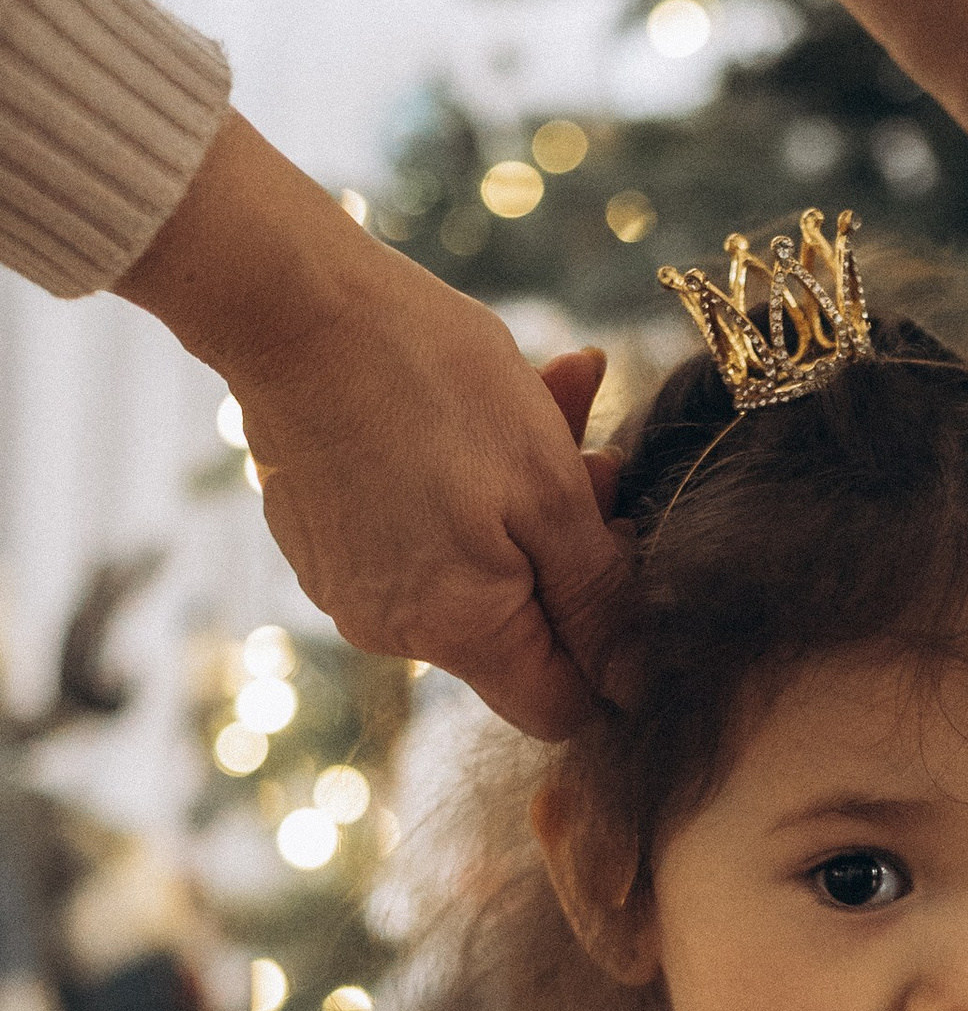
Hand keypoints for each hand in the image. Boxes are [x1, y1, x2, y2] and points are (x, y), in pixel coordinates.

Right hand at [118, 112, 638, 737]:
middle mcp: (394, 633)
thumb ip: (597, 599)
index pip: (560, 708)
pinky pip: (422, 537)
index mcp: (459, 633)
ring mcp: (350, 588)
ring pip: (477, 572)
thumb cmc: (433, 385)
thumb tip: (632, 685)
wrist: (292, 303)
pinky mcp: (325, 541)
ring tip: (549, 401)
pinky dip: (464, 487)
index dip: (612, 654)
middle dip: (573, 550)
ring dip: (527, 502)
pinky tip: (478, 407)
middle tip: (599, 461)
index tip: (626, 564)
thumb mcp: (550, 489)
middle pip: (522, 630)